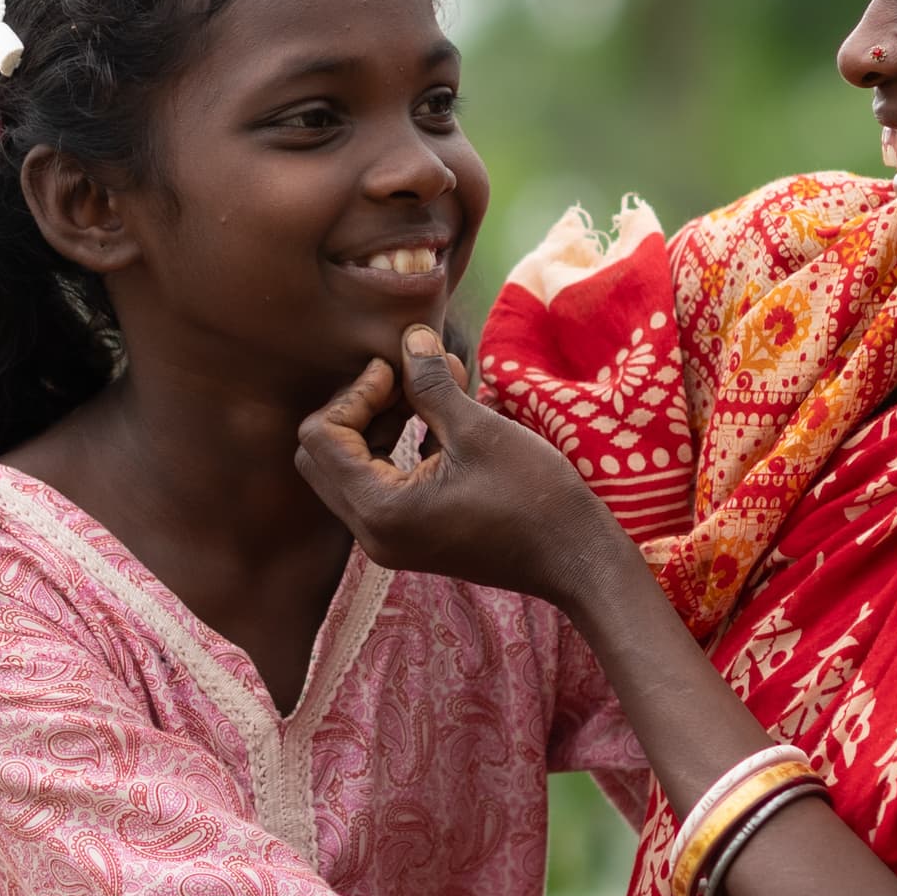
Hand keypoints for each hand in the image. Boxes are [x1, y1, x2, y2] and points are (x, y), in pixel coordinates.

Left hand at [293, 327, 614, 606]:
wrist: (575, 557)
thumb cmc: (534, 496)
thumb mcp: (477, 429)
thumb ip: (431, 384)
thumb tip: (409, 338)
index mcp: (379, 509)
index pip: (321, 438)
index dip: (355, 393)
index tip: (399, 369)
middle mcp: (372, 532)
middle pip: (322, 455)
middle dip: (357, 408)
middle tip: (404, 380)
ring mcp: (389, 538)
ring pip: (349, 467)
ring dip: (379, 423)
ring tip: (430, 389)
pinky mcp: (410, 535)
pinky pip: (379, 482)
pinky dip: (397, 446)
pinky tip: (440, 419)